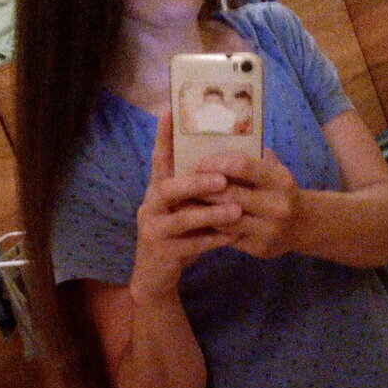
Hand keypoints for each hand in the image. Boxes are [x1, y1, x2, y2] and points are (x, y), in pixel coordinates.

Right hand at [131, 112, 241, 300]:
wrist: (155, 277)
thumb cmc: (177, 237)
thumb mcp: (185, 210)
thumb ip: (197, 190)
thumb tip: (228, 163)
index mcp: (157, 190)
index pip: (159, 158)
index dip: (163, 136)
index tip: (169, 111)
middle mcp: (150, 206)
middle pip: (168, 188)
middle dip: (196, 182)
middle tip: (222, 179)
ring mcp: (153, 230)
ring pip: (181, 219)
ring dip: (210, 214)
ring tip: (236, 211)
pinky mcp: (161, 253)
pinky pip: (189, 245)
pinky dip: (212, 240)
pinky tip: (233, 237)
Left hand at [196, 149, 303, 258]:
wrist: (304, 225)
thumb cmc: (280, 191)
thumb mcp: (275, 169)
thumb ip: (252, 157)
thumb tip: (216, 139)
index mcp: (281, 180)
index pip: (242, 166)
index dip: (216, 163)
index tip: (199, 163)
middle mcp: (278, 206)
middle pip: (229, 195)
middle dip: (203, 188)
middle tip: (184, 183)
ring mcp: (269, 230)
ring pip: (225, 219)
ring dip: (201, 210)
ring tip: (185, 201)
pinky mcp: (259, 249)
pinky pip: (227, 237)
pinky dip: (210, 227)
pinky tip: (198, 219)